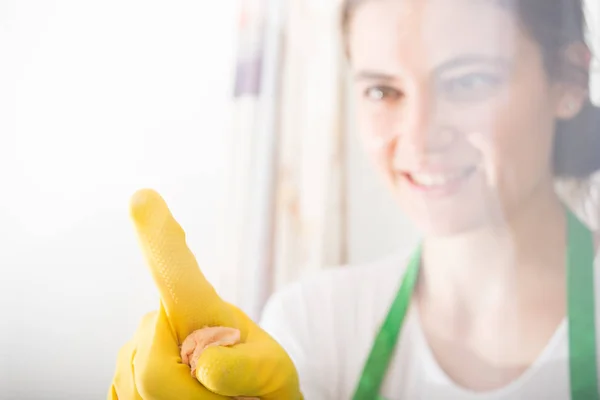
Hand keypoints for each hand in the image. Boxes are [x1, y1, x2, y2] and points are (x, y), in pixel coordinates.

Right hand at [108, 189, 301, 398]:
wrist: (246, 398)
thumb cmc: (261, 383)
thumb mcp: (271, 373)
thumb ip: (245, 368)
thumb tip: (202, 361)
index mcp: (201, 309)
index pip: (178, 273)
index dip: (159, 238)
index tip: (143, 197)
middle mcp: (159, 321)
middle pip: (154, 371)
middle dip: (192, 396)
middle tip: (221, 398)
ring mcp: (134, 351)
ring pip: (142, 393)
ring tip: (206, 399)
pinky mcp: (120, 379)